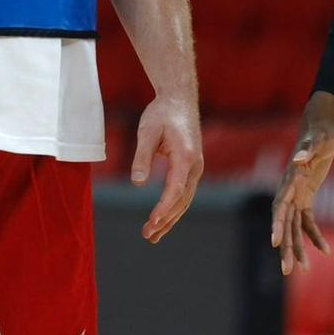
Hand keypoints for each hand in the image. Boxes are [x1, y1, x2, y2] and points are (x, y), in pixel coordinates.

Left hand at [133, 94, 203, 242]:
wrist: (179, 99)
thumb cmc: (162, 113)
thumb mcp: (147, 131)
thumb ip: (142, 157)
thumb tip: (138, 183)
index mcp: (186, 157)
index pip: (175, 190)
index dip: (164, 208)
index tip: (152, 222)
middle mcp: (195, 166)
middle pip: (182, 201)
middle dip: (165, 220)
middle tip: (148, 235)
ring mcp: (195, 168)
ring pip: (184, 200)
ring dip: (169, 218)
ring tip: (152, 235)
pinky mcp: (190, 168)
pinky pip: (183, 193)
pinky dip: (173, 207)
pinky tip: (162, 219)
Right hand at [271, 92, 333, 274]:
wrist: (322, 127)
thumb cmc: (321, 133)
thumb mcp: (319, 140)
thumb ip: (308, 150)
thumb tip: (299, 160)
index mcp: (290, 180)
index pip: (280, 206)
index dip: (278, 225)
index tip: (276, 243)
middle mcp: (290, 190)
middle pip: (285, 223)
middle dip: (286, 247)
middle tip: (287, 270)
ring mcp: (297, 195)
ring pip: (294, 227)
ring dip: (297, 247)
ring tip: (301, 270)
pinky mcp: (306, 196)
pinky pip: (308, 221)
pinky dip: (314, 236)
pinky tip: (324, 251)